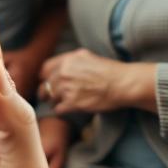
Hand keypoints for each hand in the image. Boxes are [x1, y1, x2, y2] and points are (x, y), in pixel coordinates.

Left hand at [38, 49, 157, 114]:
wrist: (122, 83)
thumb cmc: (109, 71)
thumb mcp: (87, 57)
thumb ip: (71, 60)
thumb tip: (60, 66)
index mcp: (68, 59)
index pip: (45, 68)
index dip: (45, 76)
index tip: (46, 81)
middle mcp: (64, 72)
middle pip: (47, 84)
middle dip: (47, 91)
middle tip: (47, 96)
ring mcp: (68, 87)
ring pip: (51, 96)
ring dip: (54, 101)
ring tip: (59, 103)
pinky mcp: (73, 102)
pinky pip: (58, 109)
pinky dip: (60, 110)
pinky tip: (64, 110)